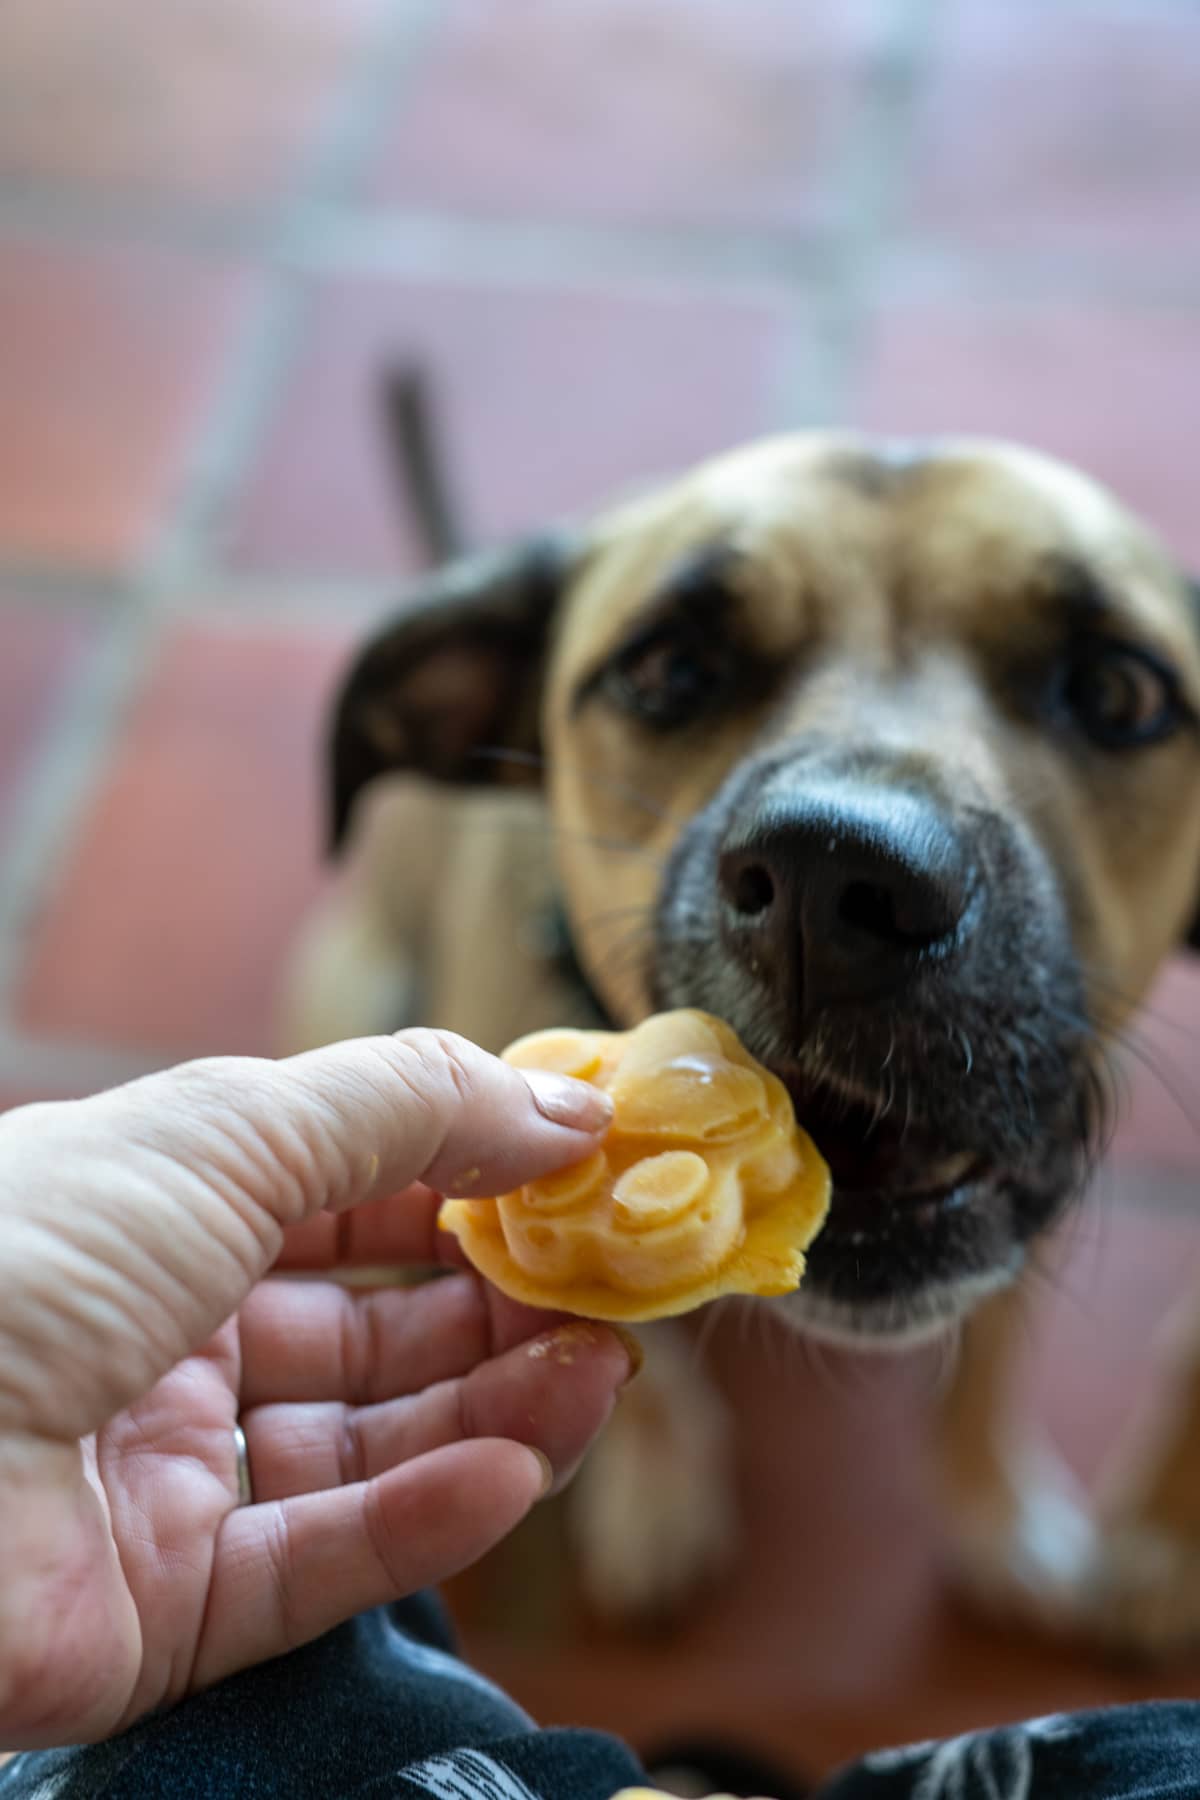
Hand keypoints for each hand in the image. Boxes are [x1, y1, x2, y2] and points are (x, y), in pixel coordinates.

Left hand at [0, 1031, 630, 1747]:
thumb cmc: (26, 1255)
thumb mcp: (231, 1130)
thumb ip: (410, 1108)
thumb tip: (566, 1106)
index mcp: (164, 1217)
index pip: (347, 1201)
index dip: (464, 1186)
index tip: (577, 1180)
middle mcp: (166, 1345)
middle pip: (370, 1333)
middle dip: (497, 1308)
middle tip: (609, 1294)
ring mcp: (168, 1480)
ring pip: (367, 1452)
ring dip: (494, 1413)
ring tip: (596, 1377)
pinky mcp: (168, 1609)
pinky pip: (321, 1565)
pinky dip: (426, 1522)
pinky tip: (512, 1471)